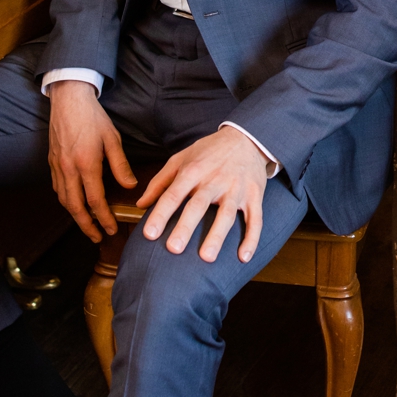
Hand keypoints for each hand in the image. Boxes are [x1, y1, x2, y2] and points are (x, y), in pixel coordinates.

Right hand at [47, 80, 133, 240]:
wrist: (68, 99)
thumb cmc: (92, 117)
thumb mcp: (112, 139)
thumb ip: (120, 165)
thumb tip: (130, 185)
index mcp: (86, 163)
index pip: (94, 200)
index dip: (103, 218)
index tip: (111, 229)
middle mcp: (69, 168)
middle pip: (75, 206)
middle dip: (86, 225)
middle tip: (97, 237)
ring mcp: (57, 165)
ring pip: (63, 199)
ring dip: (74, 215)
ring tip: (86, 225)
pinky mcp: (51, 161)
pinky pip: (57, 187)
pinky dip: (65, 200)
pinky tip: (73, 203)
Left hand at [139, 128, 270, 263]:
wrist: (246, 138)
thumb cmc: (208, 152)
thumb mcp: (180, 159)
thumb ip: (160, 182)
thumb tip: (141, 204)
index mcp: (193, 171)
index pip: (173, 194)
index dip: (160, 214)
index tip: (149, 234)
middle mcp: (214, 180)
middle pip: (198, 205)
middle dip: (186, 227)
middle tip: (173, 249)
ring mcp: (236, 188)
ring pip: (227, 214)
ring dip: (217, 236)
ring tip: (206, 258)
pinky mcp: (254, 196)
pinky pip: (255, 219)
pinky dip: (251, 238)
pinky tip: (243, 257)